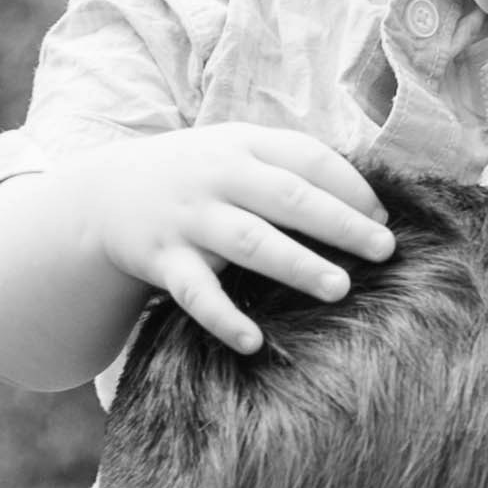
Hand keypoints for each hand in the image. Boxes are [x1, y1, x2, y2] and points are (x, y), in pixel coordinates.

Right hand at [79, 125, 393, 355]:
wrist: (103, 196)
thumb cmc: (197, 178)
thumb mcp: (237, 154)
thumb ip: (292, 169)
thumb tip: (370, 207)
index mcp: (244, 146)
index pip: (307, 158)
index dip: (351, 187)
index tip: (384, 219)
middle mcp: (218, 177)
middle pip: (287, 197)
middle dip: (339, 223)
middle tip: (384, 251)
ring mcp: (190, 218)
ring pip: (250, 241)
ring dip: (296, 265)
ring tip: (339, 288)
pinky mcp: (163, 259)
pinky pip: (197, 293)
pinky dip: (224, 318)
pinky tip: (253, 341)